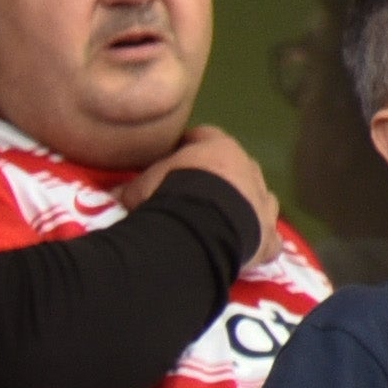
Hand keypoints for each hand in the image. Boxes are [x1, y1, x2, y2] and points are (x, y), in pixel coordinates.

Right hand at [118, 125, 281, 269]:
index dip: (190, 143)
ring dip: (247, 207)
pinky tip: (251, 251)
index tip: (176, 152)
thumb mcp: (141, 187)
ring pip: (260, 200)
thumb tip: (118, 194)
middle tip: (200, 193)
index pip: (205, 136)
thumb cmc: (170, 195)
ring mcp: (263, 203)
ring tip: (227, 221)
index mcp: (218, 150)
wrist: (200, 226)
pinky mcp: (269, 235)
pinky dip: (261, 244)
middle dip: (222, 177)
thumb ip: (136, 188)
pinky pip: (269, 239)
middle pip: (238, 167)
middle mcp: (248, 171)